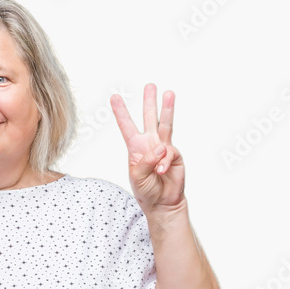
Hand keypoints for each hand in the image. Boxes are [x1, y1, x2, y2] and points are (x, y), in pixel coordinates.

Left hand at [110, 83, 184, 212]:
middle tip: (150, 85)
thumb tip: (161, 147)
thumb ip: (145, 161)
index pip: (127, 126)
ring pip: (165, 124)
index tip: (114, 97)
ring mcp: (163, 148)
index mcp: (135, 147)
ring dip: (167, 108)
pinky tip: (162, 171)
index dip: (121, 112)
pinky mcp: (175, 155)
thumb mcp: (137, 176)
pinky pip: (169, 153)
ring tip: (169, 93)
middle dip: (149, 101)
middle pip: (149, 118)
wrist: (162, 202)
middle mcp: (149, 144)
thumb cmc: (146, 190)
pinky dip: (164, 162)